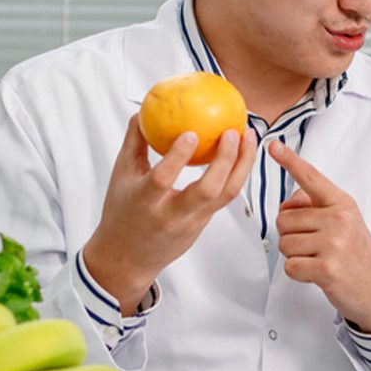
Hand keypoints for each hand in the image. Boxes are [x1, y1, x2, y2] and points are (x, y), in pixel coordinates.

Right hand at [84, 113, 256, 314]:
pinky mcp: (204, 223)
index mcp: (144, 202)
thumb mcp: (121, 176)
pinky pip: (225, 196)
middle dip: (225, 161)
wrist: (127, 258)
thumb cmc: (122, 212)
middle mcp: (171, 215)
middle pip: (206, 191)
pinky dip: (237, 172)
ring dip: (242, 165)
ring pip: (226, 195)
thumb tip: (144, 112)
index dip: (178, 157)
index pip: (163, 180)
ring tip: (249, 137)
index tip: (192, 133)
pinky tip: (243, 152)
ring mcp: (192, 222)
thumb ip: (134, 143)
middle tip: (233, 132)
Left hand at [269, 140, 370, 333]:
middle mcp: (339, 219)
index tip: (272, 145)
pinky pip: (290, 266)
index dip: (289, 160)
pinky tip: (317, 275)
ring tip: (319, 260)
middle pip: (284, 219)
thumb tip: (287, 205)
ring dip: (295, 256)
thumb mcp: (345, 223)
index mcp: (342, 204)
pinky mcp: (327, 268)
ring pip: (284, 243)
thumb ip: (317, 208)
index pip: (311, 177)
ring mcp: (334, 243)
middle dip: (292, 236)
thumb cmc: (358, 257)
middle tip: (317, 248)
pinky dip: (298, 274)